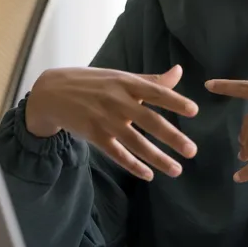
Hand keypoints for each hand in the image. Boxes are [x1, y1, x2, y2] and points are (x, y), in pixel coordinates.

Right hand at [26, 65, 198, 180]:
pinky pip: (116, 153)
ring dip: (157, 158)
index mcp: (126, 83)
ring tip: (177, 170)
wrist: (52, 92)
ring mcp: (105, 119)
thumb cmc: (93, 83)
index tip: (194, 111)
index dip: (175, 101)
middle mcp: (117, 101)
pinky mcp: (93, 135)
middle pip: (149, 120)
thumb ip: (151, 80)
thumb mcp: (120, 77)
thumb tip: (179, 71)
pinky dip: (132, 165)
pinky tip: (148, 175)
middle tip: (192, 151)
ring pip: (135, 142)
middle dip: (172, 137)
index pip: (156, 91)